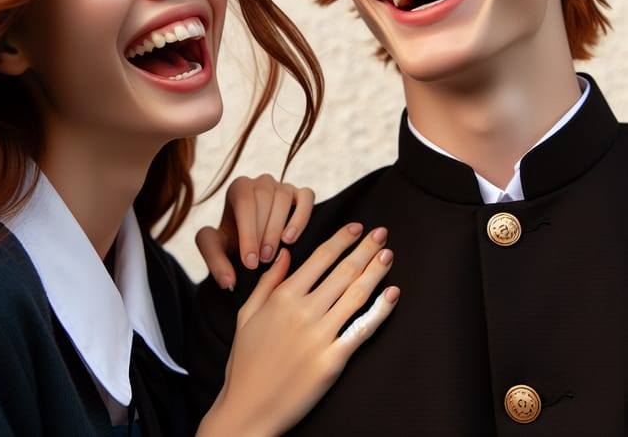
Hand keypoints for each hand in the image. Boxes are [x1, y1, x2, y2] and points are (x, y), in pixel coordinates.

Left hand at [196, 174, 314, 288]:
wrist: (253, 240)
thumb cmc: (233, 241)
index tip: (250, 262)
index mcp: (239, 187)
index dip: (248, 233)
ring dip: (279, 226)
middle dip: (263, 232)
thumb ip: (215, 261)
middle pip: (264, 197)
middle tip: (263, 260)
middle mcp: (261, 182)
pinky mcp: (301, 194)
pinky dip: (301, 217)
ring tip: (275, 253)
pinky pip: (306, 197)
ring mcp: (283, 186)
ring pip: (283, 196)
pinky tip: (291, 238)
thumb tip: (228, 281)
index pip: (244, 202)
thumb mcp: (216, 249)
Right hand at [197, 223, 399, 436]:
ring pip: (356, 294)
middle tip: (382, 233)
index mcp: (282, 297)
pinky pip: (362, 329)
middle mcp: (303, 311)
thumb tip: (285, 253)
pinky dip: (380, 310)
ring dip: (376, 271)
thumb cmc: (245, 362)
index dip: (342, 240)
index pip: (319, 258)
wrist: (248, 410)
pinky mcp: (332, 361)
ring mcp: (319, 336)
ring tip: (388, 255)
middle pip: (343, 271)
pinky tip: (392, 294)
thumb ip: (268, 282)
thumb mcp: (248, 314)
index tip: (357, 228)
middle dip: (365, 249)